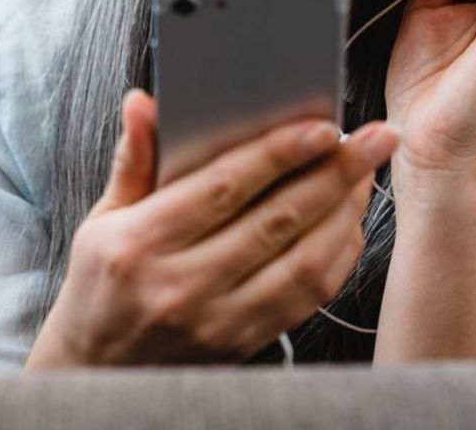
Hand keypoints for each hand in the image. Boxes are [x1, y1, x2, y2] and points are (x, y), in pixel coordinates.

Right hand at [26, 89, 397, 368]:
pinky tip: (349, 221)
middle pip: (276, 219)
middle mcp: (181, 284)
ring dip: (345, 212)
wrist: (99, 372)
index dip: (279, 154)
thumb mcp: (103, 220)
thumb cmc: (103, 285)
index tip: (324, 127)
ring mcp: (216, 319)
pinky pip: (307, 296)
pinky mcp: (244, 341)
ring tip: (367, 173)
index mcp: (141, 243)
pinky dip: (338, 255)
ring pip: (302, 260)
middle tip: (376, 138)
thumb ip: (134, 161)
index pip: (223, 187)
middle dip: (335, 173)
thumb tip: (144, 103)